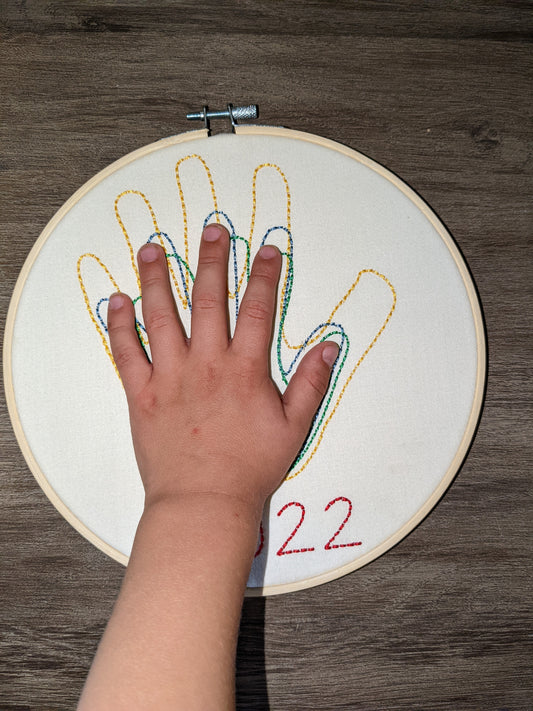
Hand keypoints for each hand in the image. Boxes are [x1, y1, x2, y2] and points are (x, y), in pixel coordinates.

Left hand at [107, 223, 338, 516]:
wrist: (203, 503)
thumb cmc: (250, 468)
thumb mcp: (294, 427)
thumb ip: (311, 382)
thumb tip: (328, 345)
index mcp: (245, 370)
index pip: (259, 310)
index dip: (265, 275)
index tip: (268, 249)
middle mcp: (206, 364)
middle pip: (210, 300)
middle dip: (213, 260)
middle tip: (213, 229)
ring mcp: (170, 376)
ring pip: (162, 316)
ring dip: (158, 278)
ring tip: (154, 248)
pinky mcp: (142, 395)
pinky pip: (126, 352)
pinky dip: (119, 324)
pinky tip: (116, 300)